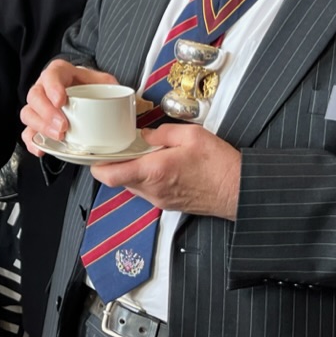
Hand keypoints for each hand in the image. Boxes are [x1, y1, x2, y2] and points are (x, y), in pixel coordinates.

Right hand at [21, 61, 118, 155]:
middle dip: (47, 112)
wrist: (90, 99)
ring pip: (28, 113)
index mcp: (61, 73)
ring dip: (41, 126)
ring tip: (59, 137)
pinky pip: (27, 132)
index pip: (51, 74)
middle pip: (35, 95)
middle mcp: (45, 88)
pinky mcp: (38, 124)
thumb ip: (111, 86)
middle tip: (63, 126)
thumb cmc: (94, 89)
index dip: (53, 86)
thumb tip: (121, 100)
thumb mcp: (105, 82)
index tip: (61, 100)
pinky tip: (41, 149)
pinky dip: (32, 142)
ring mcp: (39, 106)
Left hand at [93, 124, 240, 219]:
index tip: (94, 153)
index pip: (110, 175)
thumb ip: (161, 132)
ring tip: (142, 153)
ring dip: (131, 170)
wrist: (240, 191)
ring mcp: (160, 200)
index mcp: (154, 171)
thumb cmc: (220, 165)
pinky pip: (147, 191)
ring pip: (132, 186)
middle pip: (118, 180)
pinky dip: (145, 178)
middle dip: (115, 163)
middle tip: (120, 146)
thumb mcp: (190, 135)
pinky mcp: (168, 204)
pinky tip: (158, 164)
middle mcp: (153, 190)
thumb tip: (144, 135)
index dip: (96, 165)